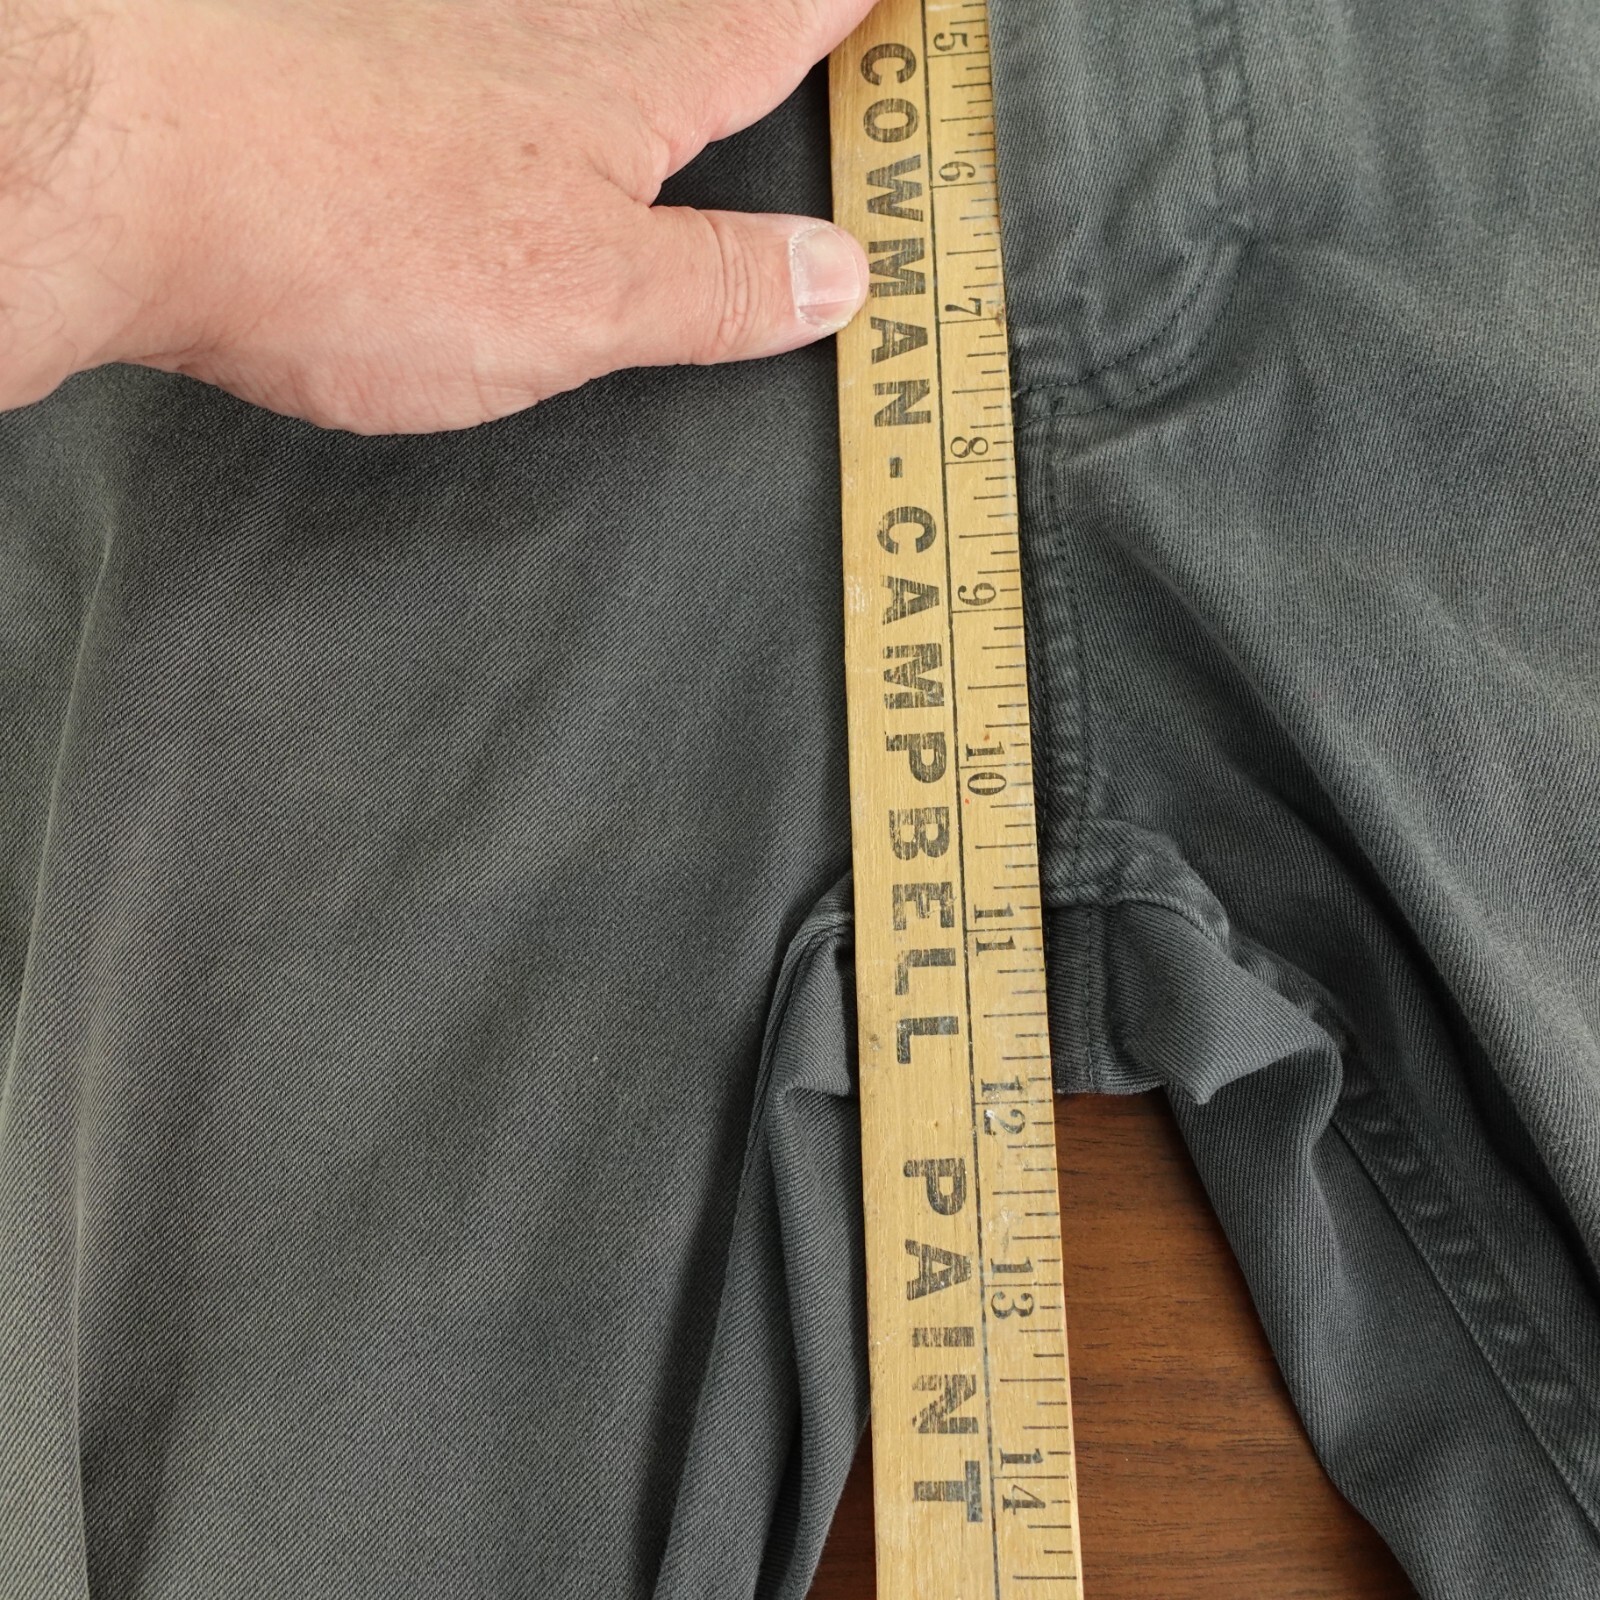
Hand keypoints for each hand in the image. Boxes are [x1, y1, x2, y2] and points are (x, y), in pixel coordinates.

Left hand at [0, 0, 875, 431]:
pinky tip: (497, 56)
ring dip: (629, 24)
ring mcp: (440, 30)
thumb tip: (836, 277)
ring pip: (573, 11)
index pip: (770, 30)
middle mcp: (542, 34)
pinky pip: (470, 30)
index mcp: (625, 92)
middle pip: (680, 3)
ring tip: (665, 45)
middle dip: (748, 11)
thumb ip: (715, 289)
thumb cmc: (361, 235)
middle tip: (801, 9)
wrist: (137, 166)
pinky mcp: (348, 52)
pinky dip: (514, 38)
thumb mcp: (584, 301)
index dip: (842, 10)